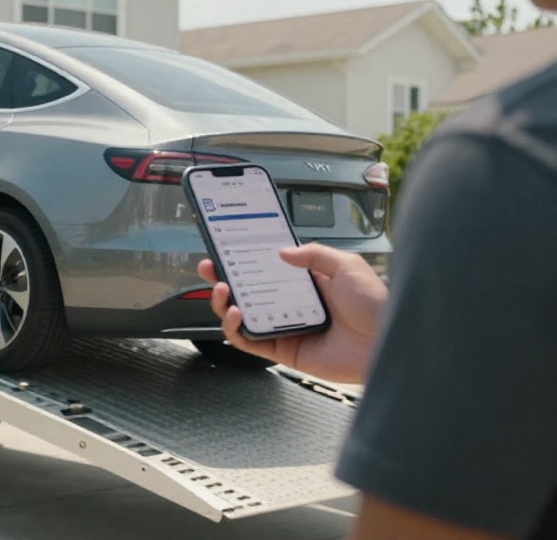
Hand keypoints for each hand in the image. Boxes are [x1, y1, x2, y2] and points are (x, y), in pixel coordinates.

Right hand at [197, 243, 386, 383]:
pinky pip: (250, 342)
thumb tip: (281, 251)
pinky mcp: (283, 350)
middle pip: (247, 291)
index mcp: (304, 283)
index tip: (226, 248)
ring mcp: (285, 327)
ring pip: (242, 316)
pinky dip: (236, 329)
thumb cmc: (374, 305)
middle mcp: (291, 304)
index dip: (243, 259)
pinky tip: (237, 314)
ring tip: (224, 290)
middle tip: (211, 267)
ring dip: (225, 303)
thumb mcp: (345, 265)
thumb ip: (312, 253)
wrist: (387, 341)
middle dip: (224, 278)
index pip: (265, 269)